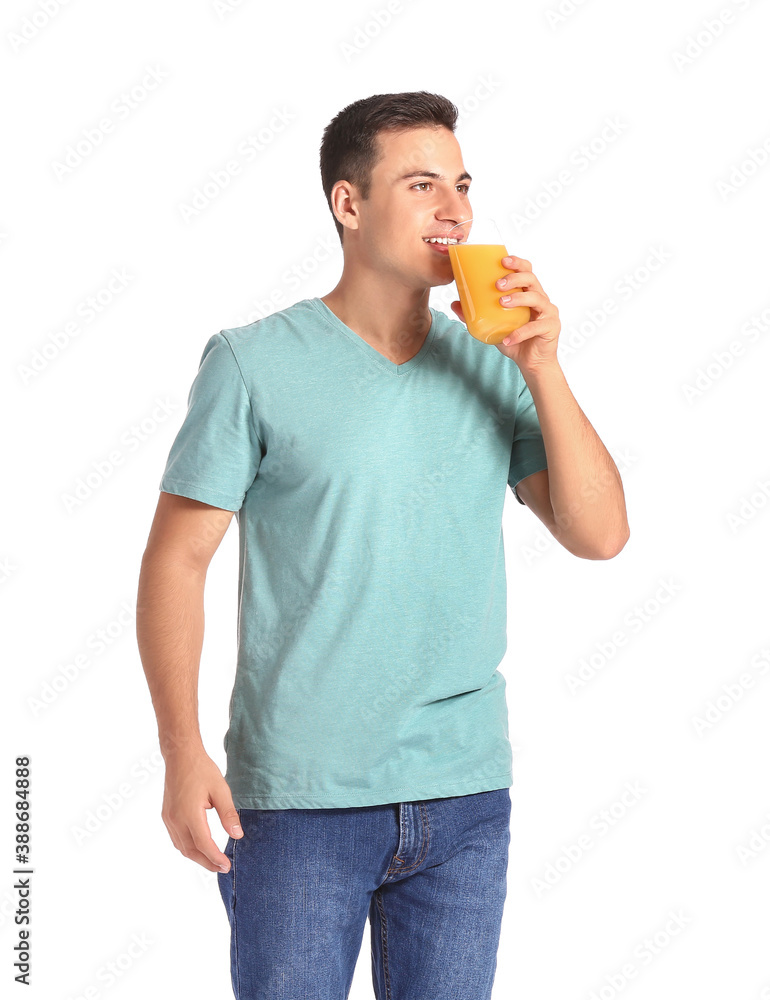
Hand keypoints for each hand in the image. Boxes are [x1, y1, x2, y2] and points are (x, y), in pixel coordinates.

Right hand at [161, 747, 243, 871]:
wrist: (181, 756)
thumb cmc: (202, 770)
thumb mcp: (221, 790)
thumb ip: (228, 814)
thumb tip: (238, 835)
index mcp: (189, 814)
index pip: (203, 844)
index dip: (215, 858)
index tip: (227, 865)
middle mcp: (176, 819)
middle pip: (190, 850)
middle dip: (206, 863)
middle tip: (222, 868)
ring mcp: (169, 818)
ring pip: (182, 847)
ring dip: (197, 857)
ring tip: (213, 862)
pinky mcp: (167, 815)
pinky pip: (176, 838)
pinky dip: (188, 847)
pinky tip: (199, 848)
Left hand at [450, 254, 560, 374]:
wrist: (531, 362)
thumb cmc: (514, 340)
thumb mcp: (491, 325)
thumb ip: (474, 315)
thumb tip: (454, 304)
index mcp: (528, 292)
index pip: (526, 270)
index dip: (517, 262)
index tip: (502, 260)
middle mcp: (540, 298)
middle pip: (531, 279)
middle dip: (515, 278)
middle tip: (498, 285)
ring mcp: (548, 312)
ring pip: (536, 298)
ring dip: (518, 298)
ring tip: (502, 303)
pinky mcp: (551, 327)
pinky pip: (535, 327)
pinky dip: (520, 333)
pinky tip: (508, 338)